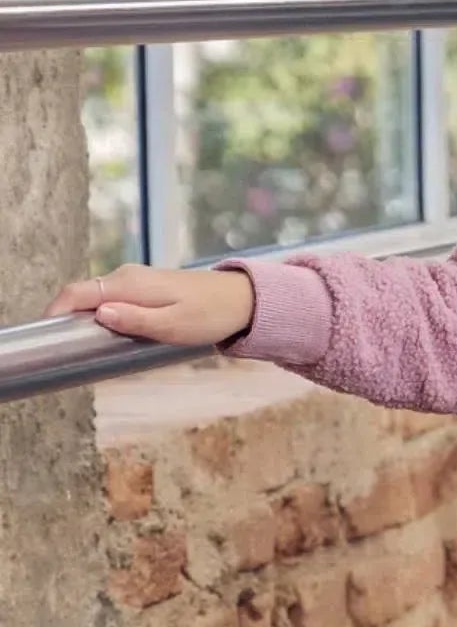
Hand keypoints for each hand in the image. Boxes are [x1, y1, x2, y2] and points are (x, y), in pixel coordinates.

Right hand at [46, 263, 254, 346]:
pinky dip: (101, 314)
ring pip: (97, 297)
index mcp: (129, 284)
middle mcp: (127, 277)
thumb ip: (135, 321)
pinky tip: (104, 334)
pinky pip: (111, 299)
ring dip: (83, 317)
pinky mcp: (144, 289)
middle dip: (65, 317)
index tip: (45, 334)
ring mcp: (134, 281)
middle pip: (83, 294)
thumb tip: (100, 313)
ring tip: (78, 345)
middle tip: (60, 348)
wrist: (240, 301)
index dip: (56, 310)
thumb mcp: (173, 326)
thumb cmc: (210, 316)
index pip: (78, 292)